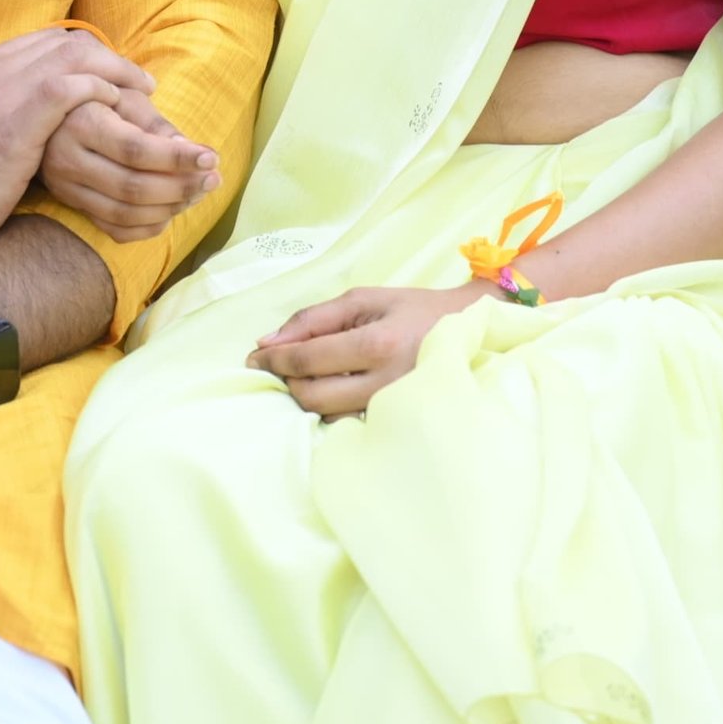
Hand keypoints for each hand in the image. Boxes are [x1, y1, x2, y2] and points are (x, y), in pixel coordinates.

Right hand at [0, 28, 157, 255]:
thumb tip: (12, 119)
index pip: (44, 40)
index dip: (84, 54)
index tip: (108, 74)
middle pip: (65, 40)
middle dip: (108, 56)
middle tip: (137, 80)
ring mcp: (2, 88)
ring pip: (75, 55)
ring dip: (115, 70)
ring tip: (141, 92)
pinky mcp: (16, 119)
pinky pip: (71, 86)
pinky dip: (100, 90)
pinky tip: (117, 108)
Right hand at [40, 83, 218, 241]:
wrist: (52, 118)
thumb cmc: (98, 101)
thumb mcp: (124, 97)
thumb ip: (156, 123)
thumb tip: (191, 153)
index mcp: (81, 124)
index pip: (135, 150)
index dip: (176, 158)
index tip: (211, 157)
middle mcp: (66, 160)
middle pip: (132, 187)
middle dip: (181, 187)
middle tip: (214, 178)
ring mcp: (66, 189)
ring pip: (125, 214)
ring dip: (170, 209)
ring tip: (199, 192)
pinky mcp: (72, 206)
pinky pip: (114, 230)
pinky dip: (148, 228)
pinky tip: (171, 211)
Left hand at [248, 284, 485, 417]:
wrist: (469, 331)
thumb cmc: (413, 310)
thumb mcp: (364, 300)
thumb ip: (313, 319)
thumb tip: (266, 342)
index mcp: (376, 344)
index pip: (307, 360)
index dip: (273, 359)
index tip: (253, 357)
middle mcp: (384, 383)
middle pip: (310, 396)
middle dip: (285, 380)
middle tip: (277, 365)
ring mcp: (392, 409)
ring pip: (325, 414)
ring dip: (305, 395)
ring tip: (308, 374)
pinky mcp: (395, 424)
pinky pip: (346, 423)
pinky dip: (329, 407)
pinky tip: (331, 389)